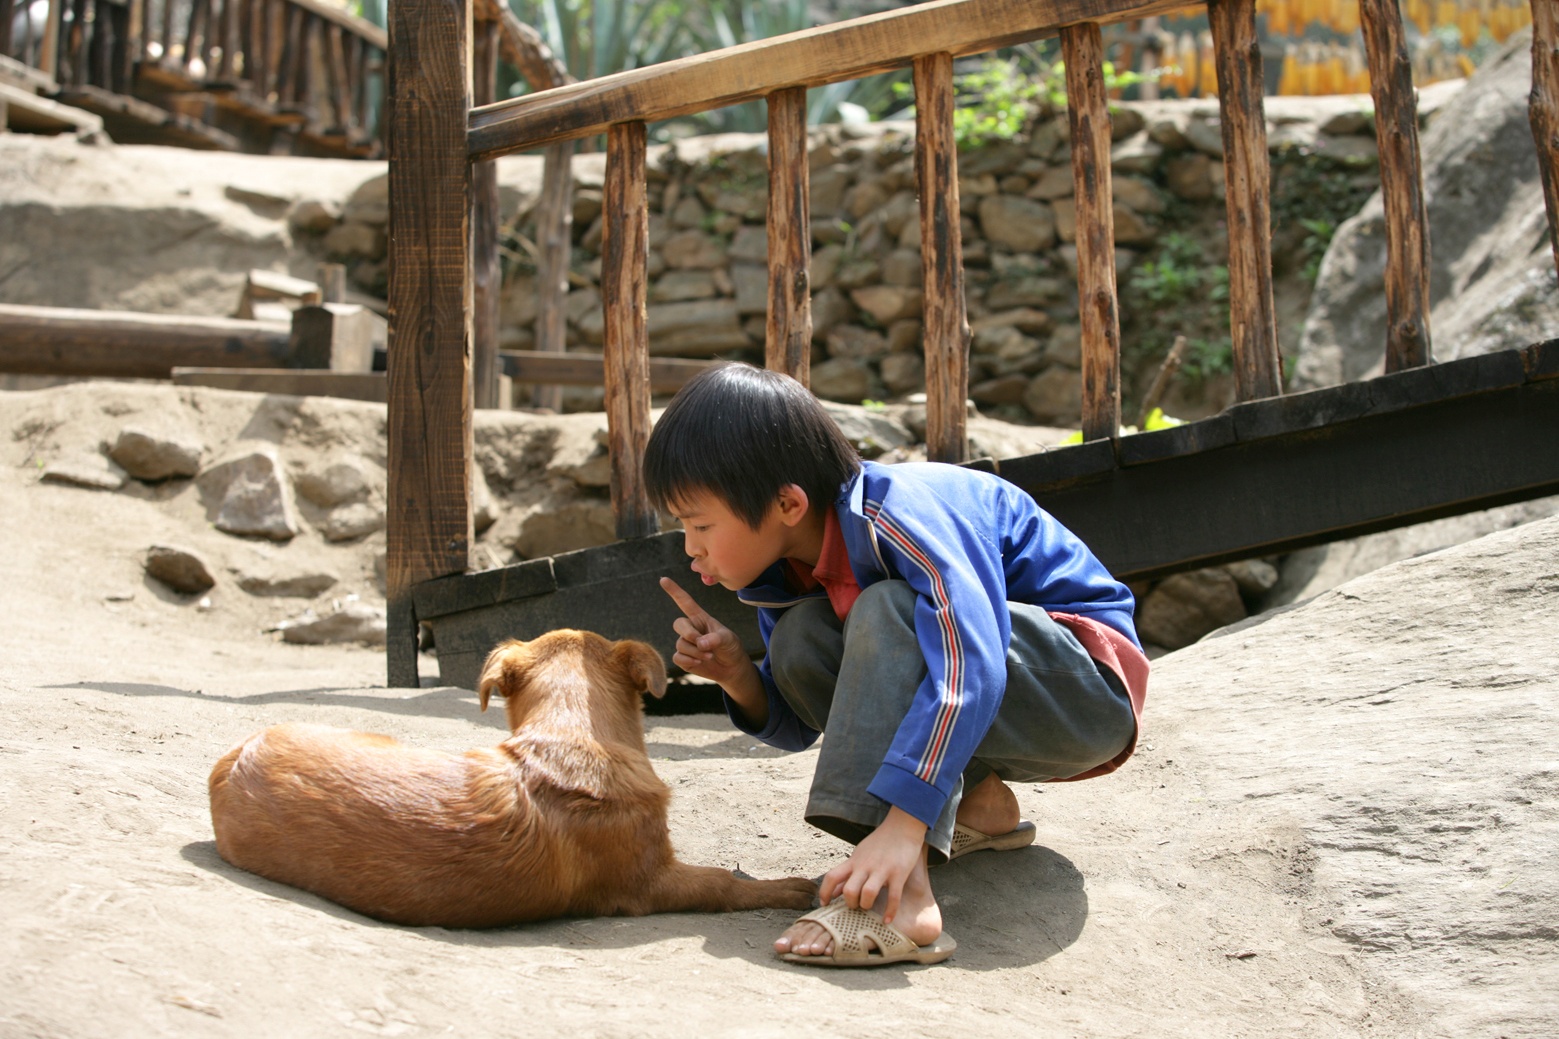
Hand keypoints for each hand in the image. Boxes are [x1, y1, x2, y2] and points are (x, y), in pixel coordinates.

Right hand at [659, 577, 750, 687]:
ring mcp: (686, 643)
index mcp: (701, 618)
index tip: (663, 579)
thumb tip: (700, 643)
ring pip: (680, 644)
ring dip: (695, 652)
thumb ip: (715, 639)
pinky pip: (678, 658)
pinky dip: (689, 661)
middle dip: (689, 634)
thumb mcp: (728, 639)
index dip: (674, 591)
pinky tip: (701, 662)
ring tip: (709, 655)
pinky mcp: (684, 658)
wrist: (731, 667)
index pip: (685, 602)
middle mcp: (691, 629)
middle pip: (679, 624)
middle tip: (702, 644)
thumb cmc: (730, 647)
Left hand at [818, 807, 927, 925]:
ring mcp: (882, 870)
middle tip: (855, 906)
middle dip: (850, 904)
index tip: (825, 904)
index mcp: (854, 861)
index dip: (824, 892)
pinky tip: (887, 920)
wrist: (902, 826)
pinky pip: (893, 897)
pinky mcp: (899, 873)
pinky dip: (890, 912)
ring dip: (866, 906)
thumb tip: (834, 893)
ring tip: (869, 907)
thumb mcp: (859, 855)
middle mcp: (865, 866)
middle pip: (849, 890)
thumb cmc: (879, 843)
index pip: (832, 877)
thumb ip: (847, 873)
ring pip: (868, 894)